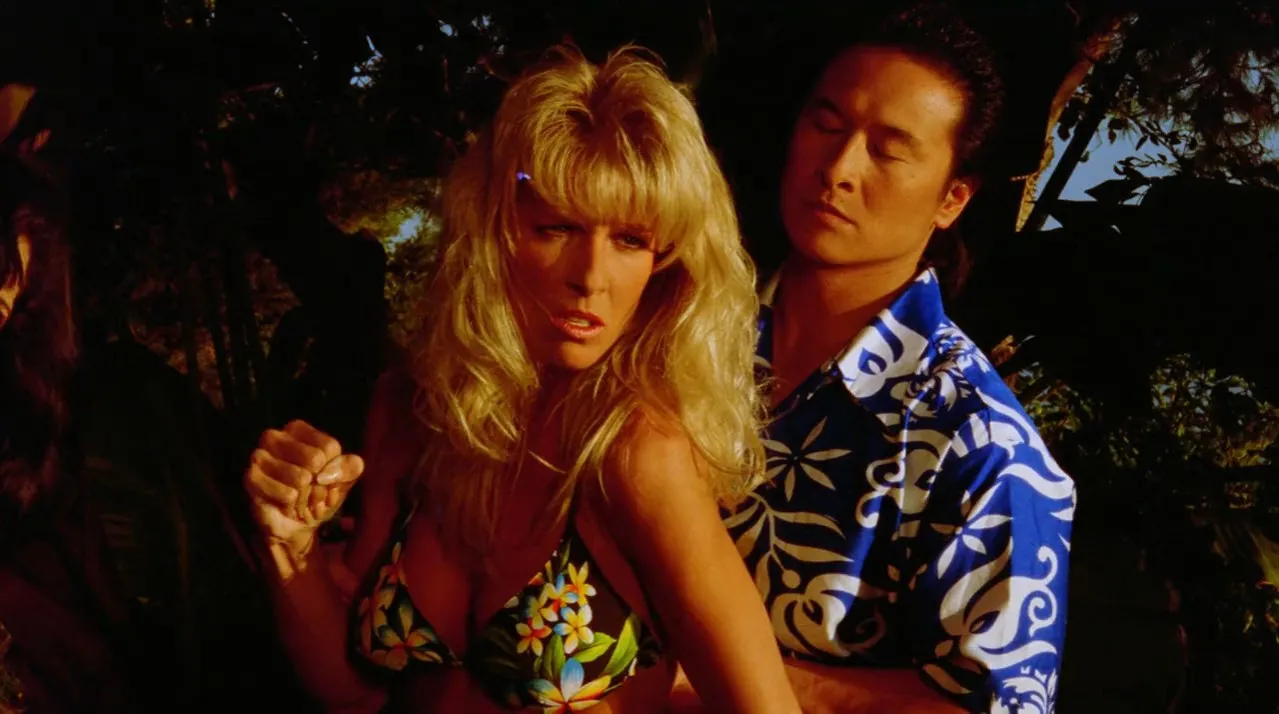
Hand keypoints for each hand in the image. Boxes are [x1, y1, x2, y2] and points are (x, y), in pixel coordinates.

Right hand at [244, 420, 364, 556]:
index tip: (324, 478)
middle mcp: (275, 437)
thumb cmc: (319, 493)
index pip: (329, 447)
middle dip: (319, 483)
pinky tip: (286, 504)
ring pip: (301, 478)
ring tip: (299, 498)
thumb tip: (330, 471)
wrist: (296, 525)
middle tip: (310, 491)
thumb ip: (350, 467)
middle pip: (315, 459)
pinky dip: (293, 504)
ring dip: (307, 496)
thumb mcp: (343, 479)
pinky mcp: (251, 479)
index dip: (333, 469)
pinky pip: (287, 493)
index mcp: (297, 429)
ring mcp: (259, 457)